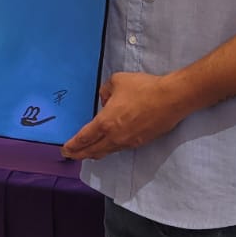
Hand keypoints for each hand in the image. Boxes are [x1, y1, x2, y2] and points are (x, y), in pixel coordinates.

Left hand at [61, 71, 188, 158]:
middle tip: (69, 155)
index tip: (64, 149)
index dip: (72, 145)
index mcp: (105, 122)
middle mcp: (114, 136)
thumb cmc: (143, 88)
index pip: (84, 138)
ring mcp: (128, 142)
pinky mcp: (140, 142)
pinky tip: (108, 145)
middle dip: (78, 154)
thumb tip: (105, 101)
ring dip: (94, 153)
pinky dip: (109, 149)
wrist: (171, 99)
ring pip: (106, 152)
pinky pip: (119, 148)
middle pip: (92, 150)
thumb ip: (105, 92)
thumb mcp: (117, 81)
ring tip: (86, 153)